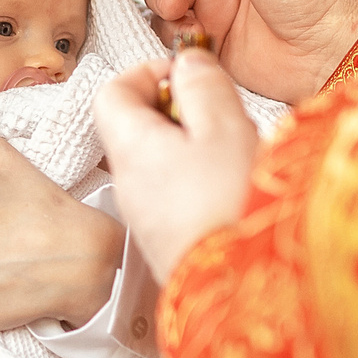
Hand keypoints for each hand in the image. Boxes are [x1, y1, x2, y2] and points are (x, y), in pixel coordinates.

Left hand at [93, 48, 261, 281]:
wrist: (246, 295)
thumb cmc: (233, 208)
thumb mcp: (225, 127)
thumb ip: (203, 85)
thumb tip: (187, 62)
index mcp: (130, 149)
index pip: (110, 92)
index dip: (147, 73)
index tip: (187, 74)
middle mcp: (128, 185)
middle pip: (138, 127)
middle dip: (181, 111)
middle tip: (221, 116)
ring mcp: (147, 219)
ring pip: (161, 163)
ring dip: (197, 148)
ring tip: (237, 155)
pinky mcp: (170, 244)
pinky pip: (177, 196)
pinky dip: (202, 181)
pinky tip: (236, 191)